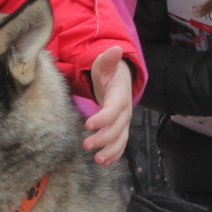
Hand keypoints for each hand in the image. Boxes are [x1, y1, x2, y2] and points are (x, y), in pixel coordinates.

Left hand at [83, 45, 132, 165]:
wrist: (120, 80)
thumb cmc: (109, 73)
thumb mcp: (106, 64)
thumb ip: (108, 59)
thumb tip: (116, 49)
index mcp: (120, 96)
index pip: (113, 110)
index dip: (103, 118)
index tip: (88, 125)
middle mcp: (125, 112)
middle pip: (117, 128)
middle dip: (103, 138)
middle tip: (86, 144)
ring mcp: (124, 122)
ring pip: (121, 139)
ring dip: (111, 151)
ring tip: (98, 160)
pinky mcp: (121, 129)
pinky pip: (121, 144)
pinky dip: (115, 154)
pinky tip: (105, 162)